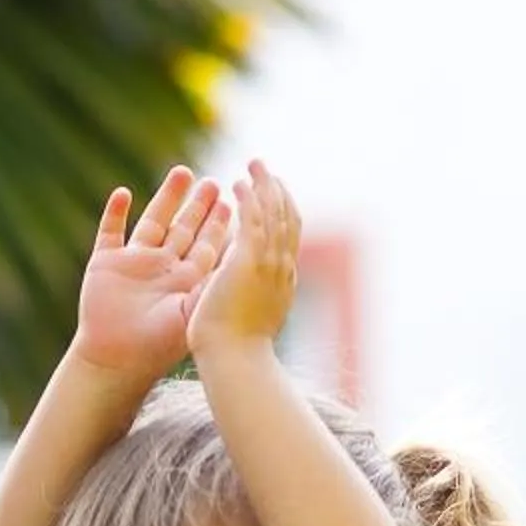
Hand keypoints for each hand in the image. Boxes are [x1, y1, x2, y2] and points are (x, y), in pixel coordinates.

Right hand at [75, 166, 231, 379]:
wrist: (117, 362)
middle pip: (182, 229)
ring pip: (152, 222)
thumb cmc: (158, 346)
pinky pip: (109, 231)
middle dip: (198, 205)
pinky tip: (123, 193)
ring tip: (182, 172)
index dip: (218, 225)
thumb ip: (212, 284)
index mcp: (184, 282)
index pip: (205, 246)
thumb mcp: (191, 311)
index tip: (233, 202)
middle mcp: (161, 270)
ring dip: (166, 198)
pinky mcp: (105, 264)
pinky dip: (114, 213)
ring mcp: (133, 264)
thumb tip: (241, 260)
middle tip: (213, 182)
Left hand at [186, 160, 297, 361]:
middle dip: (277, 190)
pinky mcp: (248, 260)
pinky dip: (248, 197)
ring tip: (253, 164)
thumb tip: (250, 297)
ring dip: (264, 185)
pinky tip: (237, 183)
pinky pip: (252, 219)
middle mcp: (282, 268)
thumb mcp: (253, 320)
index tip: (273, 195)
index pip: (290, 237)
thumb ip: (254, 300)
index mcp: (284, 281)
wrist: (235, 361)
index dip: (283, 212)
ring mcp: (268, 263)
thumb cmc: (236, 353)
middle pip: (287, 218)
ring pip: (273, 213)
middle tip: (264, 168)